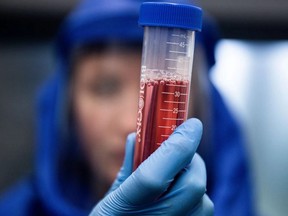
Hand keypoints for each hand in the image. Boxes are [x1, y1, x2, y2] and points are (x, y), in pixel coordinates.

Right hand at [90, 118, 213, 214]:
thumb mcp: (109, 198)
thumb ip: (128, 166)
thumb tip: (139, 136)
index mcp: (121, 212)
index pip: (154, 176)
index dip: (177, 146)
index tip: (191, 125)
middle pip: (191, 187)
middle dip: (191, 160)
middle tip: (181, 150)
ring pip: (204, 202)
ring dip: (194, 179)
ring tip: (178, 176)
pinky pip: (203, 214)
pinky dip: (197, 198)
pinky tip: (180, 195)